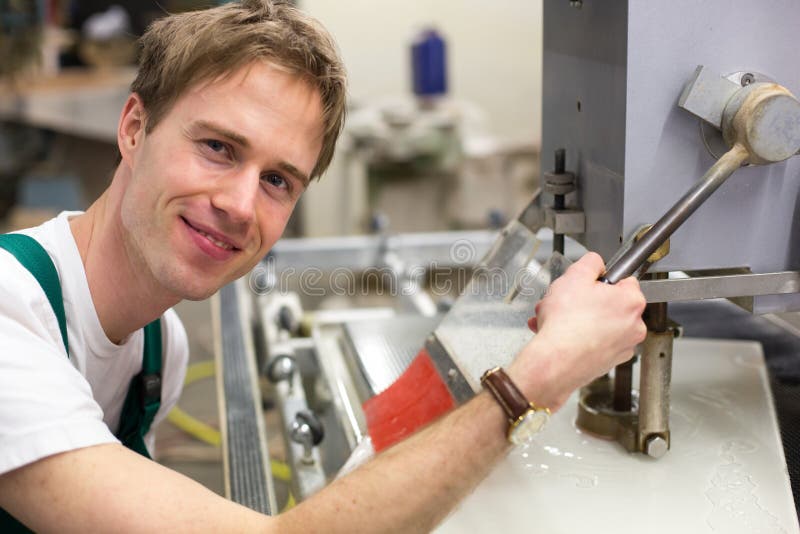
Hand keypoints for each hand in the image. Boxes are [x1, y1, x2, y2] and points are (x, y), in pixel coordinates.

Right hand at [509, 252, 646, 411]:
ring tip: (552, 319)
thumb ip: (590, 262)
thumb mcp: (574, 276)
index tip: (588, 284)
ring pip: (598, 325)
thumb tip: (596, 263)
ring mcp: (622, 347)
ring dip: (575, 319)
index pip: (623, 280)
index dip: (600, 280)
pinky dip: (577, 338)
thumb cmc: (566, 323)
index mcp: (631, 301)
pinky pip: (593, 343)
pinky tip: (557, 334)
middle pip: (609, 304)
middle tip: (564, 301)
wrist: (555, 361)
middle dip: (583, 301)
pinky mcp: (608, 363)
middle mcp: (634, 326)